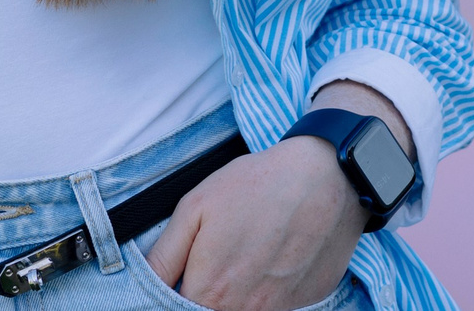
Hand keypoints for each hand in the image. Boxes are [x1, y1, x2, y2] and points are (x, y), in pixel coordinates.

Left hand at [143, 84, 411, 310]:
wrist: (328, 175)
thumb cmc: (259, 185)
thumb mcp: (195, 207)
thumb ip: (163, 256)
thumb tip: (146, 285)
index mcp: (210, 292)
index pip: (177, 308)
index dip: (176, 292)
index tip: (186, 271)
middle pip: (211, 310)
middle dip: (207, 291)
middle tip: (220, 255)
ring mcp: (279, 310)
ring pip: (244, 310)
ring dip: (238, 292)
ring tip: (248, 250)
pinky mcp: (306, 301)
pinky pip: (277, 305)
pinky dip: (269, 288)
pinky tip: (274, 256)